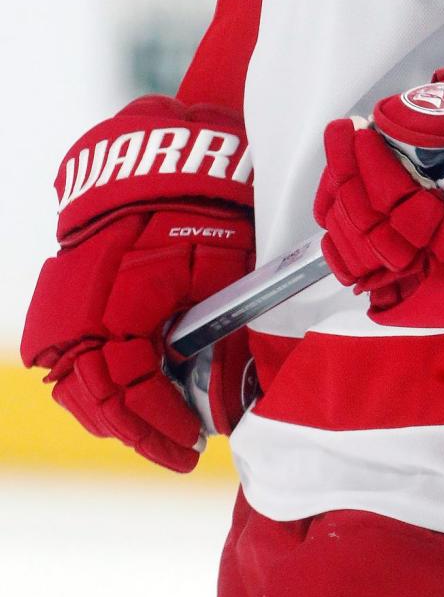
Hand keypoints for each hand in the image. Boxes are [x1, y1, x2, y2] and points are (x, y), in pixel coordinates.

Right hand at [21, 96, 254, 471]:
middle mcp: (75, 312)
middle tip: (178, 447)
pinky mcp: (61, 291)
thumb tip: (230, 404)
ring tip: (155, 424)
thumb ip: (219, 340)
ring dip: (113, 410)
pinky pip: (67, 354)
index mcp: (115, 308)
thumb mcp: (223, 271)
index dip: (161, 426)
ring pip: (73, 384)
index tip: (193, 446)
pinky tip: (129, 387)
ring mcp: (62, 302)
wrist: (164, 148)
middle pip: (94, 399)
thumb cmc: (203, 205)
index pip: (131, 392)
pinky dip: (95, 379)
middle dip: (137, 430)